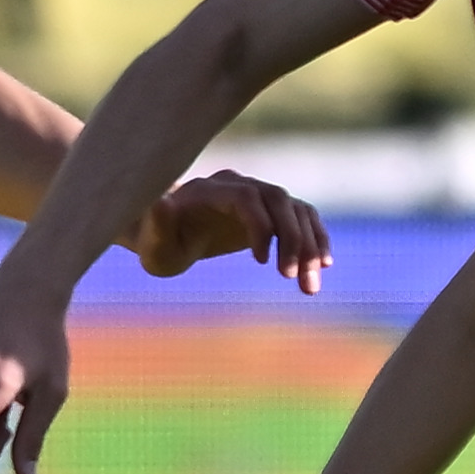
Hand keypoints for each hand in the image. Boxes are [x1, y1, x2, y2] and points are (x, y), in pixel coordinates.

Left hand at [131, 169, 333, 292]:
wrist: (170, 237)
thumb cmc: (159, 244)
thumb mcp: (152, 242)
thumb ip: (157, 223)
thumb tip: (163, 202)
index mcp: (210, 190)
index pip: (247, 197)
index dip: (261, 225)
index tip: (261, 263)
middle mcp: (238, 185)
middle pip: (279, 200)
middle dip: (293, 239)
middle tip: (293, 280)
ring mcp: (258, 196)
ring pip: (296, 211)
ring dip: (310, 246)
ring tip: (310, 288)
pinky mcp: (270, 212)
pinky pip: (302, 219)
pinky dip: (316, 239)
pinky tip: (322, 266)